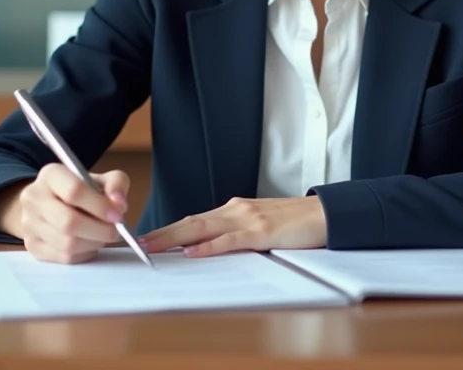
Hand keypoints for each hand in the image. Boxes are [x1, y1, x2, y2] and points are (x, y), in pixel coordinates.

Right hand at [14, 164, 130, 263]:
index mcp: (50, 174)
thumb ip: (117, 184)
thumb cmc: (82, 191)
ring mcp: (28, 223)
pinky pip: (63, 257)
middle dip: (99, 230)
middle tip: (115, 231)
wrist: (51, 203)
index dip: (100, 206)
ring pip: (66, 244)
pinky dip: (83, 254)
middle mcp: (33, 197)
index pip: (74, 191)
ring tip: (102, 236)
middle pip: (68, 222)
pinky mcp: (31, 246)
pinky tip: (89, 243)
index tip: (118, 215)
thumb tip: (119, 204)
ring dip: (93, 243)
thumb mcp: (102, 179)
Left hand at [140, 196, 326, 257]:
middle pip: (191, 221)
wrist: (325, 213)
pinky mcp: (262, 232)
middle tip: (137, 243)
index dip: (168, 229)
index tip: (147, 239)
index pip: (194, 220)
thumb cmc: (295, 222)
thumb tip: (209, 248)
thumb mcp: (260, 226)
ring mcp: (249, 219)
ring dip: (174, 237)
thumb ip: (236, 233)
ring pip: (203, 227)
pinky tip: (194, 252)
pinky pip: (230, 240)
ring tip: (152, 246)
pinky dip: (209, 246)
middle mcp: (236, 210)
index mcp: (235, 210)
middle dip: (162, 233)